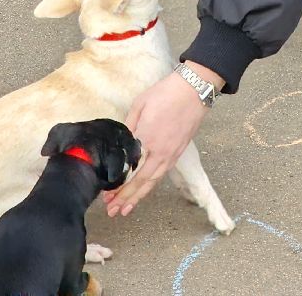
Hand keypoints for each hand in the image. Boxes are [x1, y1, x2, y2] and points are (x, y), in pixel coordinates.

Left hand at [104, 70, 212, 216]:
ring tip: (126, 209)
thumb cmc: (166, 93)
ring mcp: (172, 153)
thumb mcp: (140, 104)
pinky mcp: (179, 151)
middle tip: (113, 212)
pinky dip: (152, 185)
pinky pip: (163, 173)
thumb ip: (129, 126)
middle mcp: (160, 152)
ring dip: (138, 197)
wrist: (194, 90)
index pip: (130, 171)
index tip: (106, 197)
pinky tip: (144, 190)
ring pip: (153, 181)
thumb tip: (123, 143)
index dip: (118, 186)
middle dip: (126, 199)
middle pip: (141, 182)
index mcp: (147, 139)